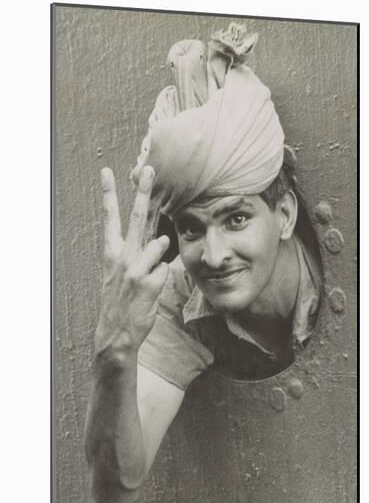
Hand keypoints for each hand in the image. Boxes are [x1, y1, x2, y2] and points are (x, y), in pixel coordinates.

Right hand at [94, 166, 169, 359]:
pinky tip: (150, 291)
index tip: (107, 172)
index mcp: (111, 254)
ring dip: (158, 258)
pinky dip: (161, 278)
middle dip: (144, 191)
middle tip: (149, 169)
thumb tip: (161, 238)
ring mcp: (135, 268)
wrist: (116, 333)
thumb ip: (138, 254)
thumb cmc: (119, 302)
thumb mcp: (118, 276)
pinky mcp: (148, 282)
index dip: (108, 193)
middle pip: (136, 217)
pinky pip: (165, 270)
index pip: (109, 218)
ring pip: (159, 246)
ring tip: (144, 279)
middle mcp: (122, 257)